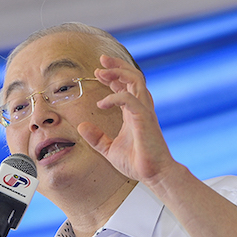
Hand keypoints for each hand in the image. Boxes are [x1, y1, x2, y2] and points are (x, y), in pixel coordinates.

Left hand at [77, 54, 176, 184]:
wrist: (154, 175)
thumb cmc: (137, 163)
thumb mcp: (109, 150)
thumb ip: (97, 138)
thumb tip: (82, 127)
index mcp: (134, 113)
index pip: (126, 87)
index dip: (113, 77)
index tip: (98, 73)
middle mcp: (140, 108)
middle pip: (133, 77)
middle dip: (117, 66)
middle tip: (101, 61)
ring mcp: (144, 112)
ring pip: (136, 80)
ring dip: (118, 73)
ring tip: (101, 72)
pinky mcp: (145, 118)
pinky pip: (130, 99)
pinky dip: (115, 97)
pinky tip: (102, 104)